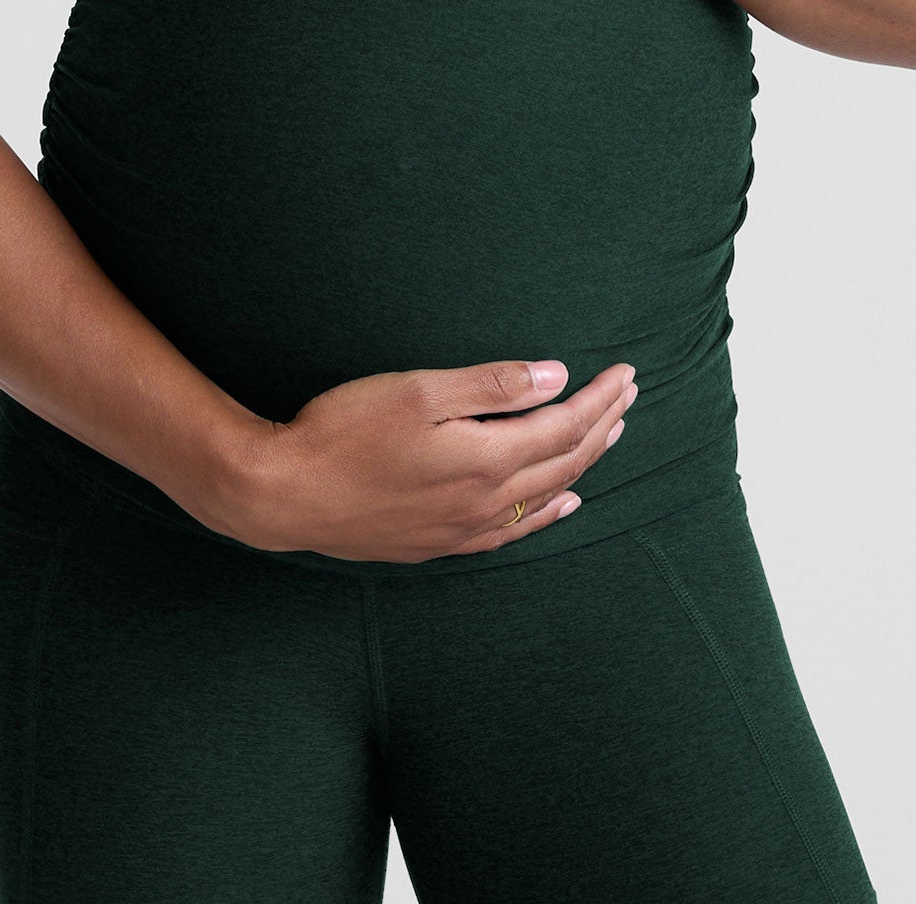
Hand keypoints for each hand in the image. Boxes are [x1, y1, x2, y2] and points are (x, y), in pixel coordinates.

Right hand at [219, 357, 639, 562]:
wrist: (285, 494)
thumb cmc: (344, 431)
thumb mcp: (418, 391)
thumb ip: (492, 385)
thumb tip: (556, 377)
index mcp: (487, 460)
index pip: (565, 427)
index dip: (600, 399)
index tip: (626, 372)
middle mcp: (486, 503)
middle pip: (565, 462)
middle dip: (603, 425)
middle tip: (629, 394)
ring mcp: (464, 529)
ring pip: (546, 496)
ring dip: (583, 463)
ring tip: (610, 435)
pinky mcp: (440, 543)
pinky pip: (516, 530)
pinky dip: (549, 511)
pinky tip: (562, 504)